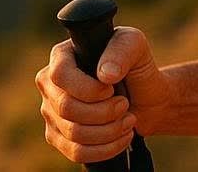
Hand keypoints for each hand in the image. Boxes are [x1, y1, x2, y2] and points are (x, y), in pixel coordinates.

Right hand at [34, 26, 173, 162]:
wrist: (147, 98)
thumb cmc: (137, 67)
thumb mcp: (135, 45)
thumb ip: (121, 50)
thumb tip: (105, 75)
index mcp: (62, 57)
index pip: (60, 76)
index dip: (88, 88)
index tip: (111, 88)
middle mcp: (50, 85)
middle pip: (66, 108)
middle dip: (104, 111)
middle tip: (124, 104)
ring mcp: (51, 113)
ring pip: (73, 133)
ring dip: (109, 130)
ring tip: (128, 120)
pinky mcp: (59, 137)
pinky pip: (76, 152)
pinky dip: (106, 148)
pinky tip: (122, 136)